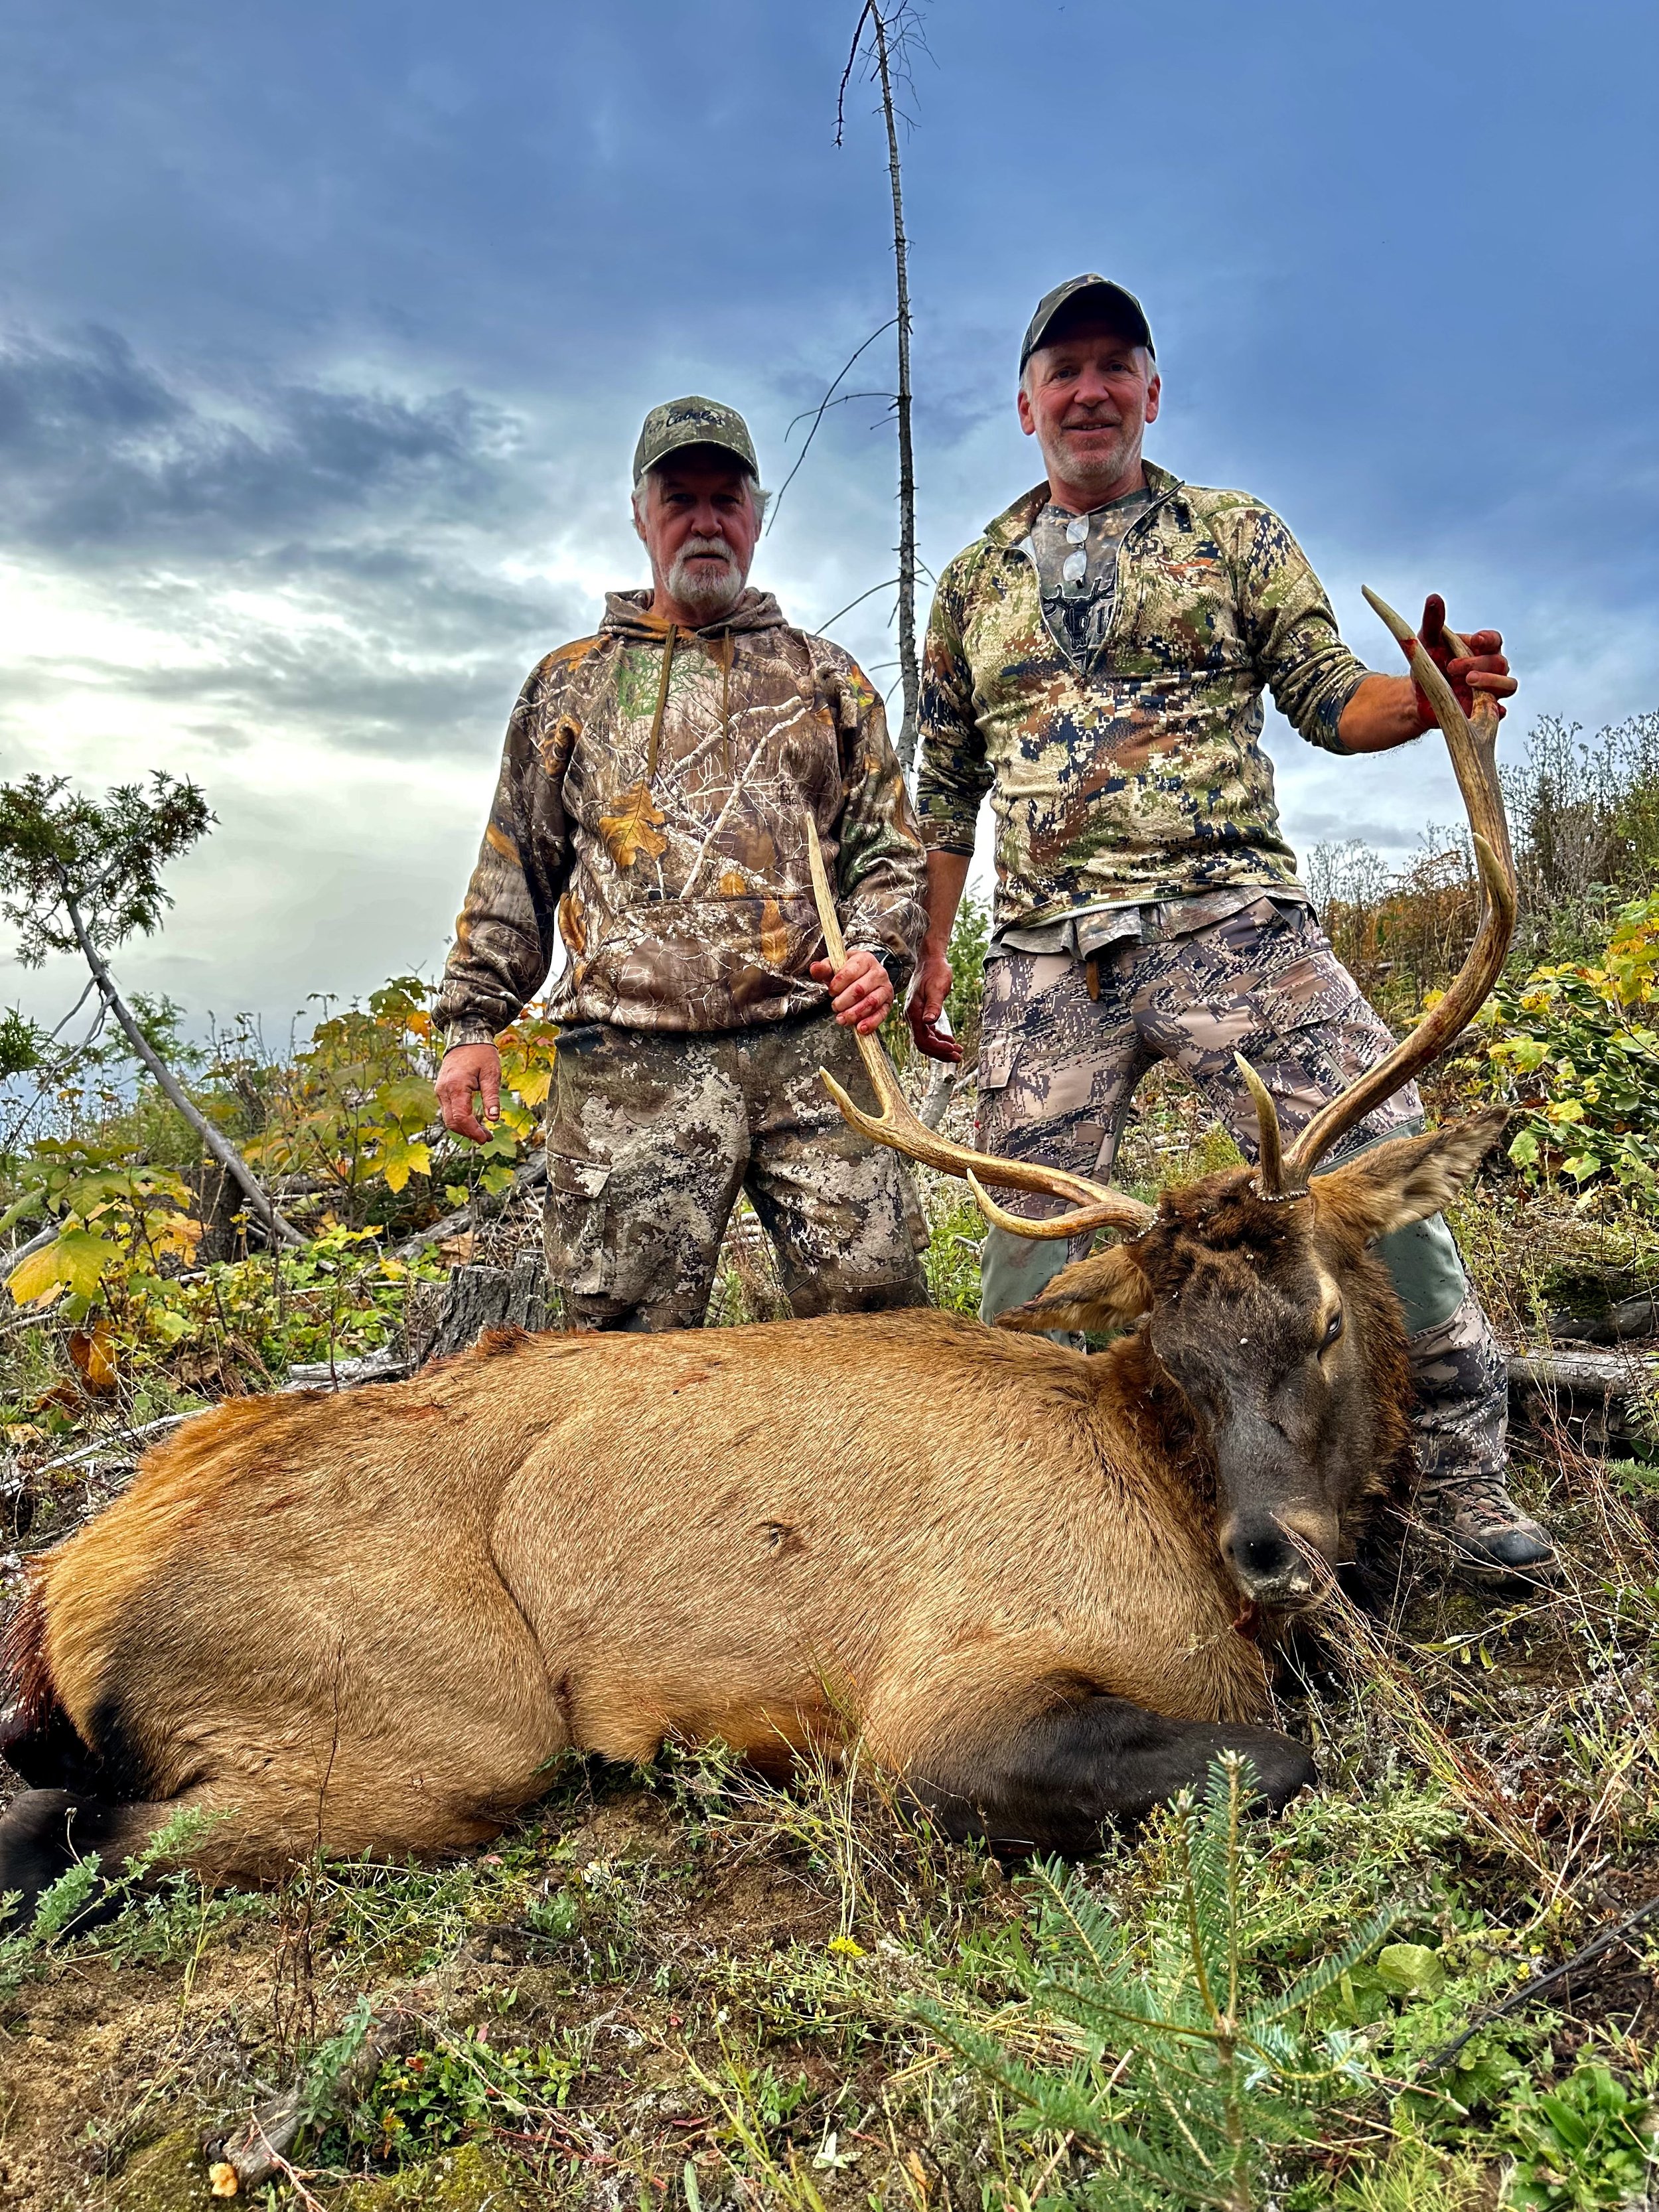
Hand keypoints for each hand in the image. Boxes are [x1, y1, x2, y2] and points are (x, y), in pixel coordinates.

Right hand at [436, 1043, 502, 1142]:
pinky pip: (448, 1110)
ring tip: (482, 1132)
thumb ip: (492, 1097)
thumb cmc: (481, 1054)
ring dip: (464, 1128)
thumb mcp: (491, 1074)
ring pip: (448, 1118)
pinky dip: (459, 1119)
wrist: (465, 1037)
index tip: (487, 1138)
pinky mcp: (441, 1090)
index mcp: (456, 1086)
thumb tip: (494, 1119)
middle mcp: (444, 1090)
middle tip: (487, 1137)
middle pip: (452, 1122)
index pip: (461, 1118)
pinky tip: (473, 1121)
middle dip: (469, 1133)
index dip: (473, 1132)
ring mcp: (440, 1090)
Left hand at [810, 947, 892, 1034]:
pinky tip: (860, 1028)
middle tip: (835, 1007)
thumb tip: (815, 968)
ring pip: (871, 1003)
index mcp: (864, 959)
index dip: (838, 985)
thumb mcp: (836, 966)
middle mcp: (878, 972)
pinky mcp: (888, 1003)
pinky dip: (871, 1023)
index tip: (831, 991)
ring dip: (854, 1014)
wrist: (868, 974)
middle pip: (860, 989)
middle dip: (844, 1002)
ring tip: (842, 1019)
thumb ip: (824, 968)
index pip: (850, 972)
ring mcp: (885, 988)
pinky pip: (881, 1014)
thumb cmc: (849, 971)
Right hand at [906, 946, 961, 1062]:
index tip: (952, 1049)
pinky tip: (950, 1040)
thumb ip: (934, 1006)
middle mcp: (912, 1016)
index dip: (937, 1048)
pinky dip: (938, 1038)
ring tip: (957, 1052)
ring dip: (941, 1047)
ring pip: (926, 1039)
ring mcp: (916, 1015)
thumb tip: (929, 1022)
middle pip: (923, 1043)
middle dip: (940, 1053)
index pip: (922, 1039)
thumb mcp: (937, 988)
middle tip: (957, 1057)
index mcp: (913, 1012)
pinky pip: (928, 1032)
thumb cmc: (934, 971)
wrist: (931, 960)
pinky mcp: (921, 1013)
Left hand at [1413, 593, 1516, 725]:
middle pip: (1500, 663)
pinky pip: (1500, 712)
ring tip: (1469, 682)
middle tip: (1452, 667)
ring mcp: (1490, 690)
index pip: (1495, 641)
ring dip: (1492, 682)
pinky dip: (1497, 710)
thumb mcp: (1426, 642)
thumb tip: (1433, 598)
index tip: (1476, 640)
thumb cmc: (1428, 665)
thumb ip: (1433, 622)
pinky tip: (1489, 709)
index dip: (1489, 640)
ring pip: (1508, 685)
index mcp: (1481, 649)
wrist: (1416, 696)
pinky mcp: (1485, 712)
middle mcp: (1490, 668)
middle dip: (1478, 663)